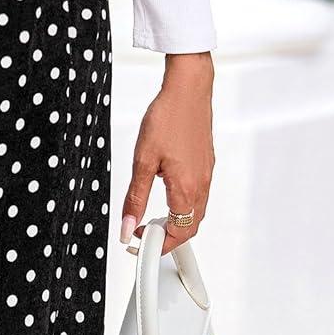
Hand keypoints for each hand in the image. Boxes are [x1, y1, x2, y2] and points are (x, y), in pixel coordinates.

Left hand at [121, 52, 214, 254]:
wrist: (188, 89)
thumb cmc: (168, 117)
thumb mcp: (142, 162)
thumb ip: (135, 198)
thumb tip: (127, 225)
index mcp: (186, 188)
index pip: (179, 233)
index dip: (159, 245)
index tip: (140, 244)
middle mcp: (201, 184)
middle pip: (190, 227)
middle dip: (168, 237)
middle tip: (143, 235)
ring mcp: (206, 174)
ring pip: (195, 212)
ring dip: (176, 222)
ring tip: (151, 219)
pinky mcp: (206, 164)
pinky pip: (198, 196)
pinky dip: (183, 206)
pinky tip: (166, 196)